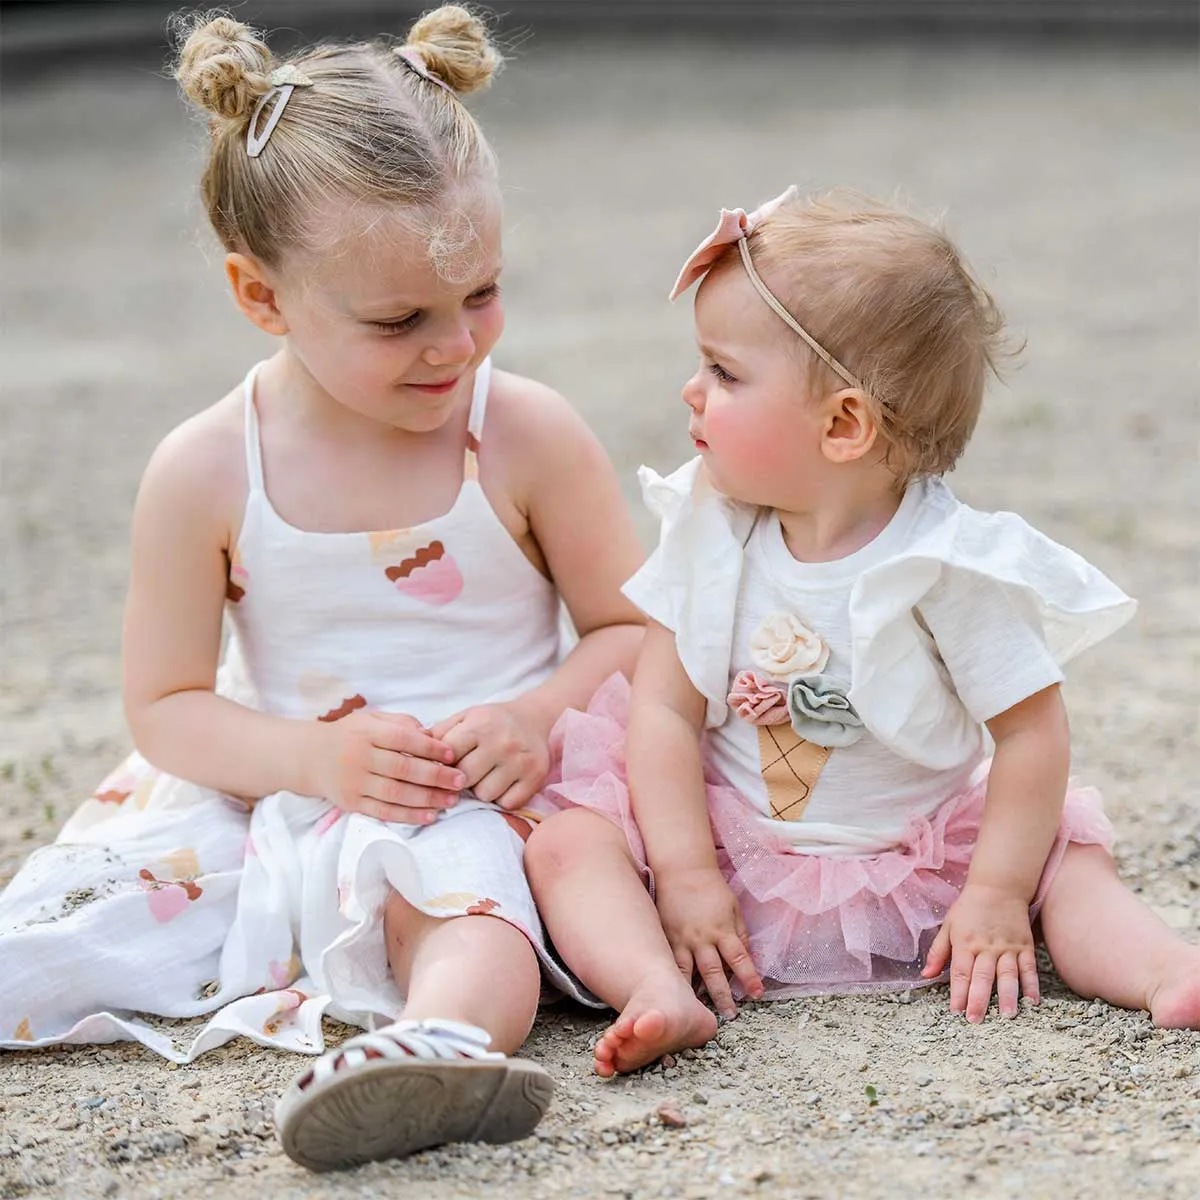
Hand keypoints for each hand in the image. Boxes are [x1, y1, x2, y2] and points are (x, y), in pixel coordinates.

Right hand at [309, 709, 464, 824]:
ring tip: (451, 800)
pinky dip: (408, 815)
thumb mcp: (371, 719)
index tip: (452, 754)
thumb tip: (430, 735)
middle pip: (402, 769)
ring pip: (395, 793)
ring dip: (427, 798)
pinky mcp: (351, 803)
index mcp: (366, 732)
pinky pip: (383, 811)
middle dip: (436, 776)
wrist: (311, 757)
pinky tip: (430, 816)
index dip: (429, 748)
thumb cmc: (351, 735)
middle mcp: (359, 757)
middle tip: (460, 780)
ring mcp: (354, 782)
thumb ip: (400, 723)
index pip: (402, 739)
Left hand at [430, 699, 550, 809]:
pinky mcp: (535, 777)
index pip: (449, 755)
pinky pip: (507, 803)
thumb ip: (439, 733)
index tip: (442, 767)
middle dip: (459, 780)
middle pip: (464, 779)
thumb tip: (410, 751)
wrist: (534, 718)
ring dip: (481, 791)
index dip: (441, 765)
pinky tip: (502, 784)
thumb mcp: (464, 717)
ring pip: (485, 794)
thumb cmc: (491, 721)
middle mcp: (502, 742)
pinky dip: (501, 798)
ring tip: (485, 777)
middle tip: (464, 774)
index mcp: (481, 725)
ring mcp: (521, 761)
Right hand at [654, 865, 763, 1017]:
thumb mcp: (733, 908)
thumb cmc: (711, 888)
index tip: (757, 995)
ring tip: (699, 1014)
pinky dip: (674, 980)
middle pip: (714, 973)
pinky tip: (675, 994)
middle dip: (723, 997)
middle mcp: (703, 938)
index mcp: (723, 930)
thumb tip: (748, 958)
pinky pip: (671, 963)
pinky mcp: (666, 938)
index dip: (750, 978)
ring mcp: (682, 939)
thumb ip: (740, 933)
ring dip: (695, 995)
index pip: (740, 959)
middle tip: (730, 1016)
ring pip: (688, 974)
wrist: (681, 870)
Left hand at [923, 882, 1038, 1021]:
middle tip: (976, 1020)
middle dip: (979, 1000)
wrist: (998, 887)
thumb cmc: (969, 909)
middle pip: (982, 976)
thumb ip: (938, 952)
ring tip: (1008, 1016)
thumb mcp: (948, 926)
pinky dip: (1031, 985)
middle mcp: (987, 946)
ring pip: (1008, 975)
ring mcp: (1008, 947)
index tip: (955, 1012)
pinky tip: (1032, 1002)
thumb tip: (926, 975)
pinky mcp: (1025, 946)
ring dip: (1008, 996)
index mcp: (965, 942)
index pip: (960, 972)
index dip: (957, 993)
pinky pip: (1029, 968)